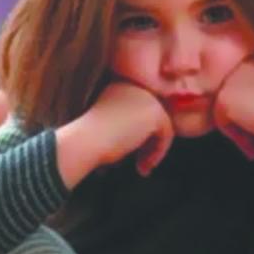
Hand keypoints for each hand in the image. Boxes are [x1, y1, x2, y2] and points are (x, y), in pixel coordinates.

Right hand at [56, 82, 172, 186]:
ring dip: (154, 149)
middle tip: (141, 163)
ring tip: (142, 167)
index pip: (142, 112)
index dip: (141, 135)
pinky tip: (143, 165)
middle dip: (149, 143)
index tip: (134, 154)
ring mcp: (147, 97)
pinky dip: (158, 153)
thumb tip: (151, 138)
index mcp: (122, 86)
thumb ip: (129, 124)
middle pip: (154, 118)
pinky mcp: (155, 112)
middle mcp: (136, 87)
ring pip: (162, 127)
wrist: (87, 140)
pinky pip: (167, 135)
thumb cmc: (91, 139)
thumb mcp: (111, 125)